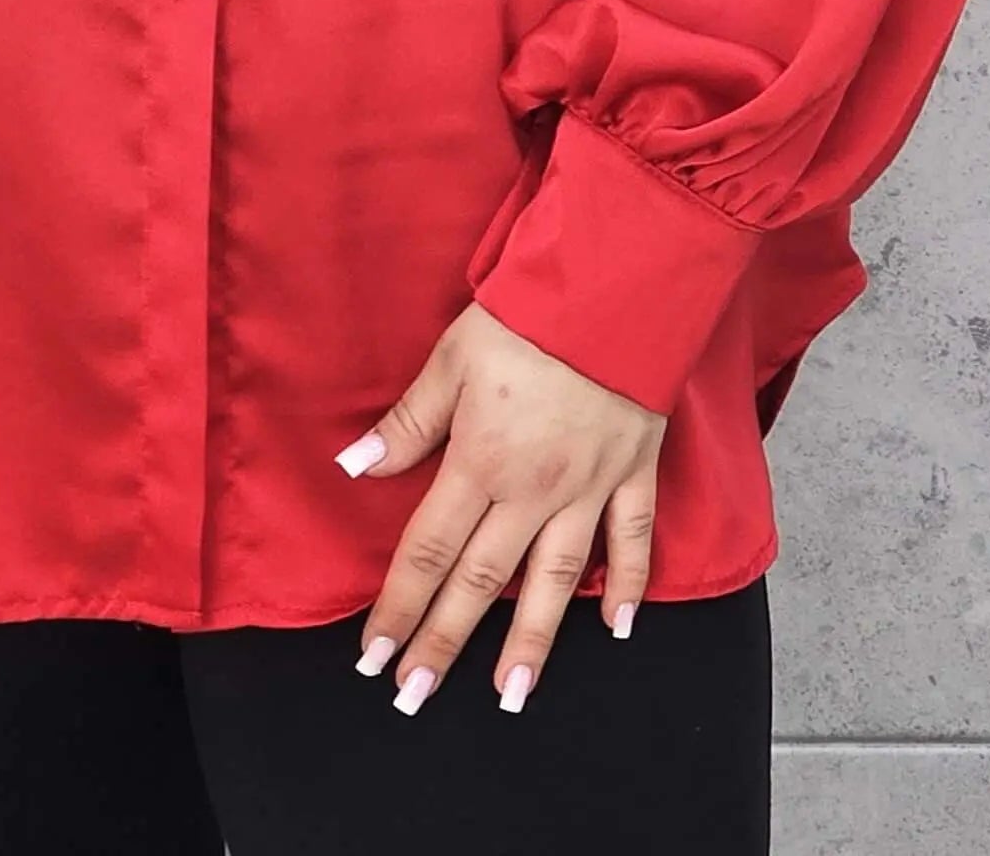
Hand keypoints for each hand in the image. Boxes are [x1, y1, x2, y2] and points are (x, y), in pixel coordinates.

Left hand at [336, 301, 665, 714]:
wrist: (614, 290)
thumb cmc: (527, 317)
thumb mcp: (452, 359)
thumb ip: (409, 422)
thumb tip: (355, 466)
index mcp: (481, 462)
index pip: (430, 551)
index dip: (399, 606)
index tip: (373, 657)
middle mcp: (533, 491)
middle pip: (483, 581)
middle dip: (445, 642)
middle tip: (417, 697)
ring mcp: (589, 489)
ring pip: (557, 581)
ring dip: (533, 643)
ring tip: (511, 694)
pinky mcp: (634, 473)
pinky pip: (633, 542)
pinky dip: (628, 586)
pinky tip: (620, 628)